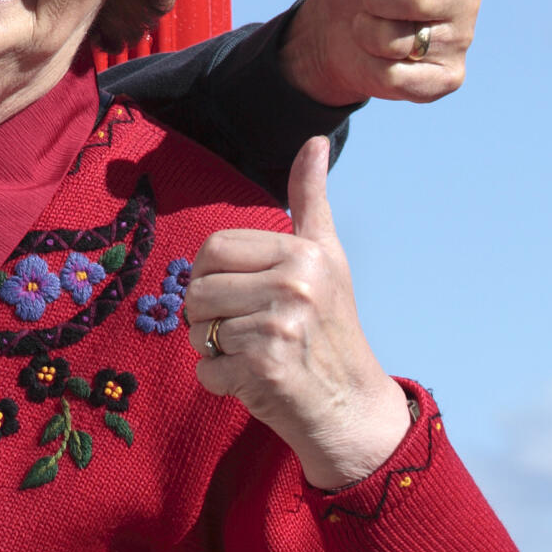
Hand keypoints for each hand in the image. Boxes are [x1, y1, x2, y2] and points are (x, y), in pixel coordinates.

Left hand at [185, 136, 412, 488]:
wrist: (353, 410)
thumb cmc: (332, 330)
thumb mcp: (327, 258)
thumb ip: (311, 200)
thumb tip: (315, 140)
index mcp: (304, 253)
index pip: (214, 248)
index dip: (214, 275)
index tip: (244, 296)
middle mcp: (295, 284)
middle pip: (199, 287)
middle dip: (208, 315)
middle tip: (247, 331)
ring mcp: (280, 326)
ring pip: (198, 328)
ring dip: (213, 349)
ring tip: (254, 355)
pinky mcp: (265, 368)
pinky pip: (205, 369)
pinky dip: (220, 382)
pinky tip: (257, 383)